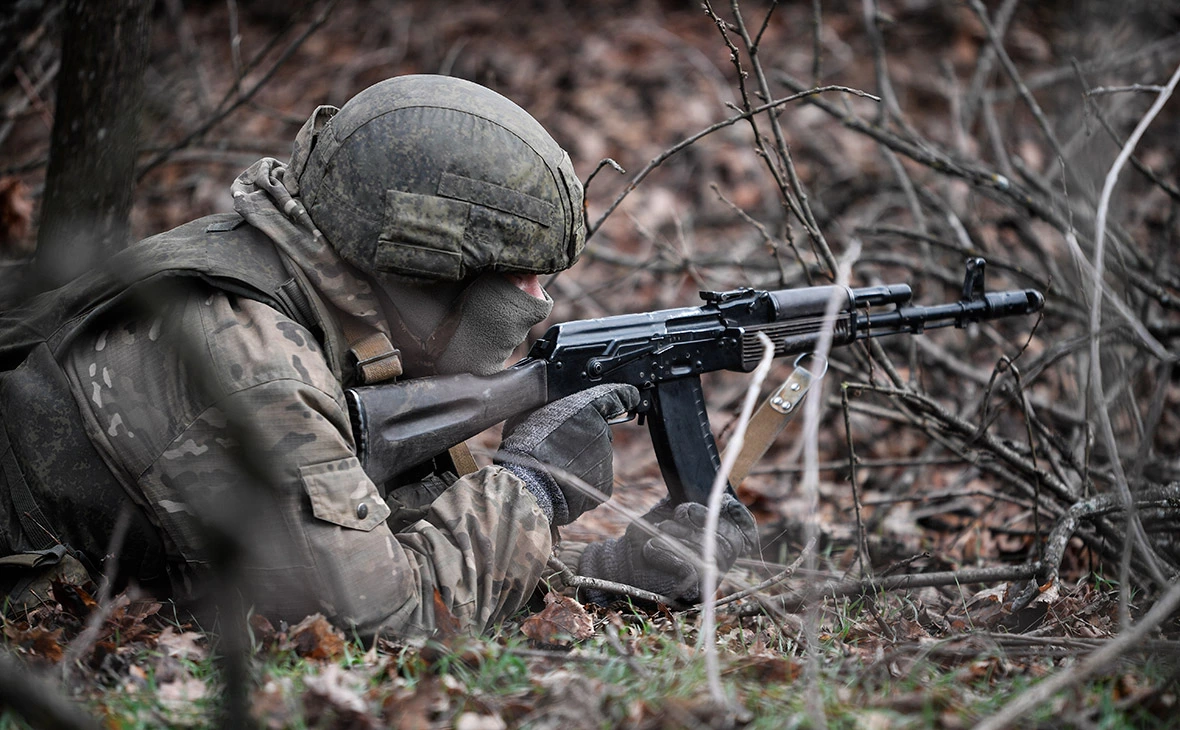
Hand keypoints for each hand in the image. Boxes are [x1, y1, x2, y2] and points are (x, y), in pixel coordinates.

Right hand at [496, 383, 638, 525]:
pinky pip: (595, 478)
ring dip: (582, 459)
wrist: (527, 486)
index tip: (629, 396)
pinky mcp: (605, 484)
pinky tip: (563, 480)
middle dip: (585, 436)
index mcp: (587, 408)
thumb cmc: (524, 446)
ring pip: (597, 456)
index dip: (621, 396)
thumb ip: (555, 404)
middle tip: (559, 444)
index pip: (615, 396)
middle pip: (599, 431)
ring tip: (555, 465)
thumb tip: (561, 399)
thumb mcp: (532, 411)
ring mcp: (605, 459)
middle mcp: (602, 432)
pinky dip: (583, 479)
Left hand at [577, 494, 756, 603]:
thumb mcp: (668, 511)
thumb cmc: (647, 536)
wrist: (622, 563)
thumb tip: (702, 477)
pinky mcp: (693, 591)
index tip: (721, 499)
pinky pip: (691, 566)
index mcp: (717, 541)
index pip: (745, 530)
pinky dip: (668, 553)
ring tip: (659, 532)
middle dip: (703, 520)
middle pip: (730, 539)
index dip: (739, 514)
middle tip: (678, 514)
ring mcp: (708, 579)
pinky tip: (651, 548)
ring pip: (710, 551)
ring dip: (681, 536)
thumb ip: (687, 498)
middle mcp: (718, 562)